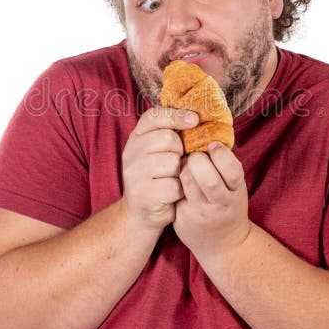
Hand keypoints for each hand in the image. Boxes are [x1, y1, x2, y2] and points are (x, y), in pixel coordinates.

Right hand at [120, 106, 197, 231]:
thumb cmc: (157, 178)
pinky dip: (180, 191)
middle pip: (168, 139)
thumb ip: (169, 133)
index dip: (176, 115)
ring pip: (173, 162)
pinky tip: (172, 194)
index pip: (154, 116)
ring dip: (180, 172)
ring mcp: (134, 174)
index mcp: (135, 138)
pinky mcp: (143, 194)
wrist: (141, 213)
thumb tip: (197, 116)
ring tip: (172, 179)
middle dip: (180, 151)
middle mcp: (131, 153)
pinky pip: (175, 185)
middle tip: (177, 162)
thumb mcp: (157, 152)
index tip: (195, 119)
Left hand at [173, 142, 250, 259]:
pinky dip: (173, 179)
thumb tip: (211, 129)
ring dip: (182, 168)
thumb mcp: (234, 187)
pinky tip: (175, 177)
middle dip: (197, 161)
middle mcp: (220, 205)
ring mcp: (200, 214)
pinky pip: (174, 192)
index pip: (232, 171)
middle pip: (208, 180)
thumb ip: (225, 164)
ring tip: (185, 165)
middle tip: (194, 156)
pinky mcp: (182, 219)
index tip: (212, 145)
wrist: (223, 242)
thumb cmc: (226, 204)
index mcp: (236, 192)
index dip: (220, 154)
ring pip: (186, 183)